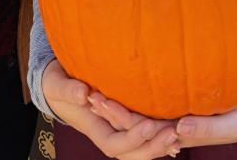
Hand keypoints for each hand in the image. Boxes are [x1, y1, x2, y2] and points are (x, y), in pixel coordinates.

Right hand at [42, 60, 179, 158]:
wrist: (57, 87)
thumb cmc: (57, 84)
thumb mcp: (57, 84)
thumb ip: (68, 89)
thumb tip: (83, 94)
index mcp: (92, 128)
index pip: (114, 144)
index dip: (132, 138)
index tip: (149, 124)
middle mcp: (106, 134)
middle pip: (131, 153)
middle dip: (152, 147)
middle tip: (173, 133)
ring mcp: (115, 130)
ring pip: (138, 149)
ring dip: (158, 145)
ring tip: (179, 134)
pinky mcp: (123, 123)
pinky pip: (141, 137)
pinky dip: (157, 139)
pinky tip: (177, 135)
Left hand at [90, 94, 236, 149]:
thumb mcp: (230, 125)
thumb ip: (207, 130)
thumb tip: (178, 131)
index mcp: (177, 134)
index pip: (144, 132)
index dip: (124, 121)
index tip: (106, 104)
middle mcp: (169, 125)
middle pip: (134, 124)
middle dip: (113, 113)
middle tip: (91, 96)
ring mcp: (169, 112)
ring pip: (137, 113)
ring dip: (116, 107)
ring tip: (93, 91)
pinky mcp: (173, 99)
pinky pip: (148, 99)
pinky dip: (131, 92)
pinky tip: (114, 78)